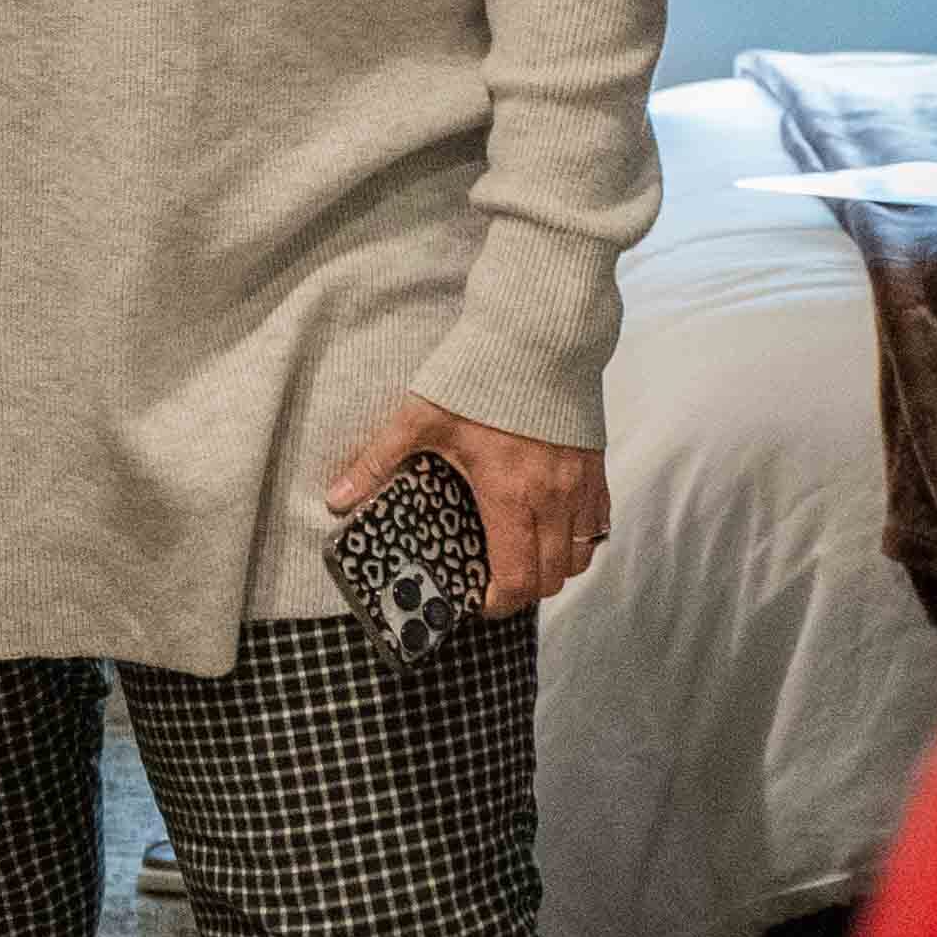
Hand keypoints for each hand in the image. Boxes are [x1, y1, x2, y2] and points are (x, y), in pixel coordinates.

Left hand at [316, 396, 609, 616]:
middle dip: (522, 591)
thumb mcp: (421, 416)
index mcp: (509, 492)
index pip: (515, 577)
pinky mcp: (595, 466)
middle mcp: (552, 497)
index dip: (497, 603)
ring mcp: (580, 484)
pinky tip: (552, 528)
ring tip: (523, 558)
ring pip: (580, 555)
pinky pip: (598, 523)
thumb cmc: (481, 373)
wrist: (540, 333)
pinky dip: (579, 539)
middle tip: (493, 584)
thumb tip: (338, 496)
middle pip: (551, 577)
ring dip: (554, 568)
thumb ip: (379, 460)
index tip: (476, 600)